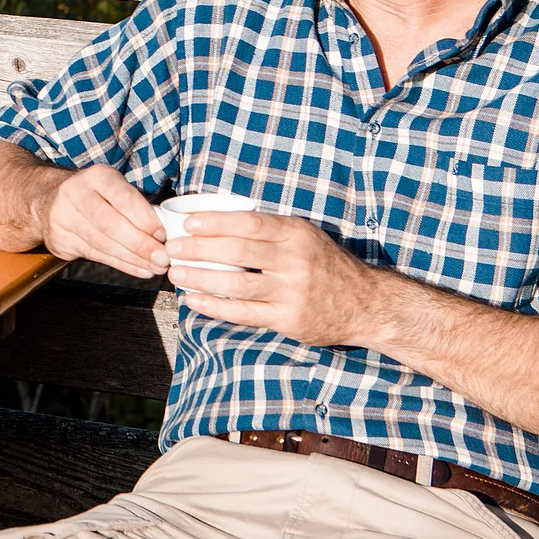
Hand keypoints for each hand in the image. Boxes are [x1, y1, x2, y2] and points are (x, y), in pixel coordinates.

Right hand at [40, 166, 168, 278]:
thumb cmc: (95, 195)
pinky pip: (95, 255)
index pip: (123, 198)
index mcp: (96, 176)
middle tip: (162, 258)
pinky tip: (139, 269)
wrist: (48, 199)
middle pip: (110, 224)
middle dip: (140, 245)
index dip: (145, 219)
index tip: (163, 235)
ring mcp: (63, 217)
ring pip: (102, 243)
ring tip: (155, 267)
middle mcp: (75, 193)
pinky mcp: (59, 239)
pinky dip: (121, 265)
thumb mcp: (114, 188)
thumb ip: (136, 205)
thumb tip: (166, 232)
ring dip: (133, 259)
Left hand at [169, 210, 377, 345]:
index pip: (249, 222)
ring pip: (237, 284)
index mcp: (297, 234)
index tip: (187, 224)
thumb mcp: (304, 237)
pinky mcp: (289, 320)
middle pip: (238, 252)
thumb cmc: (325, 265)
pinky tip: (194, 300)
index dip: (215, 222)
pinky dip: (214, 306)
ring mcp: (292, 293)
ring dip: (200, 279)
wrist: (366, 305)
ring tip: (176, 274)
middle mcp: (295, 261)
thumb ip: (268, 230)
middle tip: (172, 249)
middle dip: (199, 250)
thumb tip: (215, 219)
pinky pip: (244, 313)